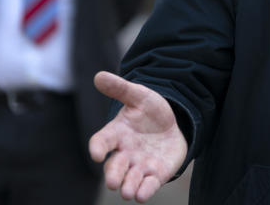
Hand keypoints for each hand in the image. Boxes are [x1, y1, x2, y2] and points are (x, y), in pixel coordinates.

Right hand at [89, 71, 188, 201]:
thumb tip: (99, 76)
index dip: (98, 148)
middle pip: (114, 168)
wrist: (172, 124)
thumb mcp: (139, 96)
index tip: (98, 154)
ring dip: (128, 186)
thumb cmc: (149, 111)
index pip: (101, 142)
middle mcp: (124, 153)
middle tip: (113, 182)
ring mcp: (139, 166)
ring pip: (129, 181)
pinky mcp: (155, 174)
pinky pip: (148, 186)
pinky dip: (144, 191)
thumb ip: (120, 89)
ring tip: (128, 191)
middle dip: (113, 175)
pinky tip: (143, 194)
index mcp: (116, 134)